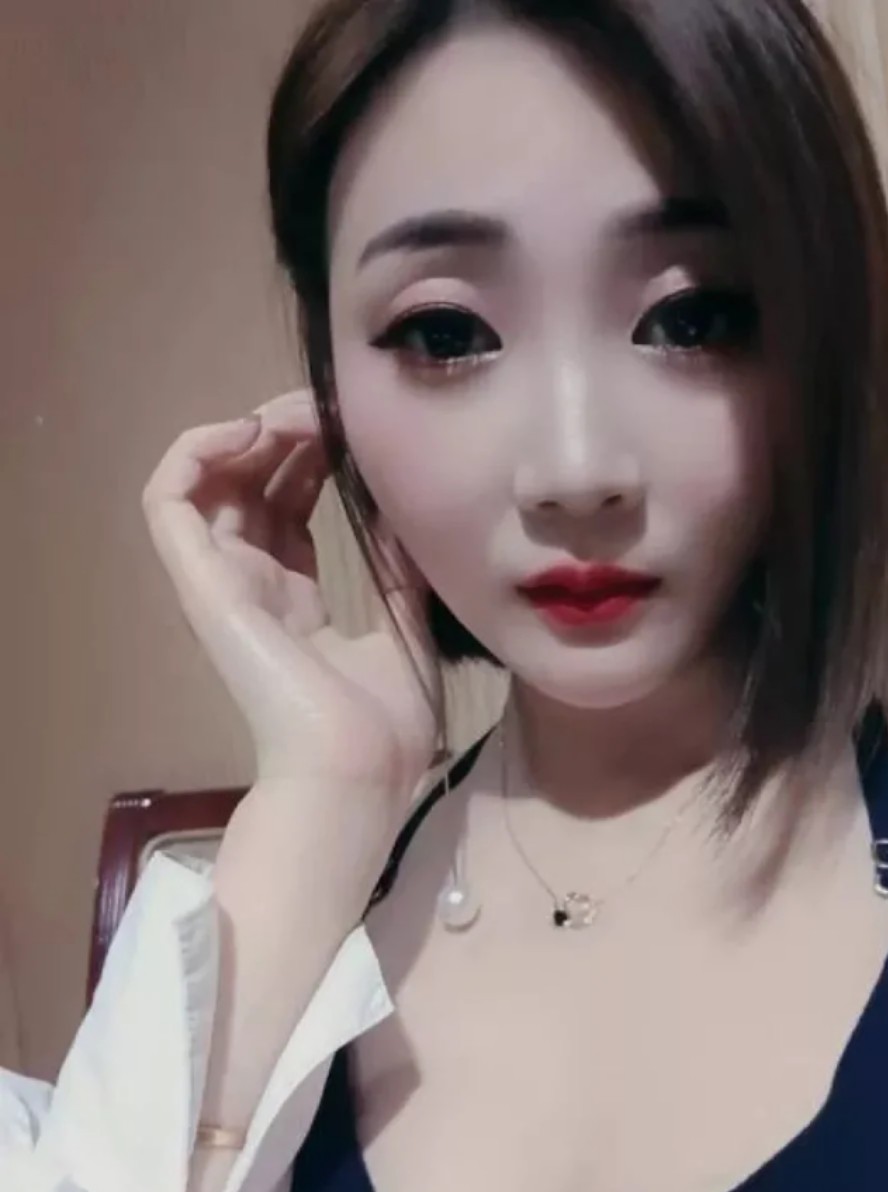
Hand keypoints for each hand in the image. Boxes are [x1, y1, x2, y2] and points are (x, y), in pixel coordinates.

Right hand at [142, 388, 438, 802]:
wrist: (357, 771)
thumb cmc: (384, 725)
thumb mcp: (404, 628)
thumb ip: (395, 569)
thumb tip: (398, 510)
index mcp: (295, 601)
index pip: (290, 506)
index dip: (317, 458)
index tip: (358, 431)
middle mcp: (253, 585)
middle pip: (252, 483)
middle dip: (291, 432)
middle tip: (332, 407)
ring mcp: (222, 583)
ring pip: (209, 479)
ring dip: (249, 430)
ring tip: (297, 414)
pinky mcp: (201, 582)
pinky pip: (167, 498)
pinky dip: (198, 450)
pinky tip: (253, 431)